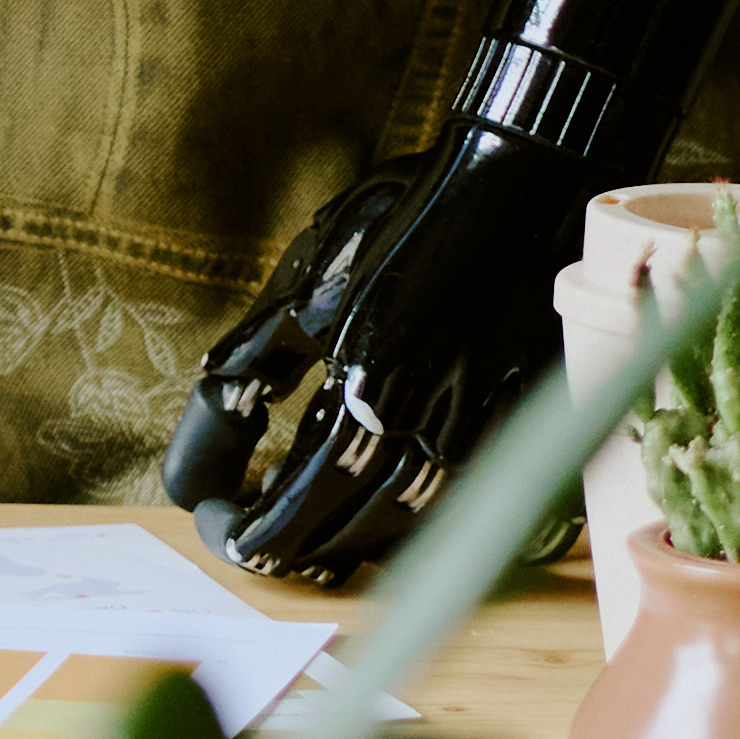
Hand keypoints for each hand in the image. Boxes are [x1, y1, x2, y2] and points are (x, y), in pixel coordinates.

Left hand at [165, 116, 604, 586]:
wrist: (518, 190)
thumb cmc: (407, 220)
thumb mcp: (317, 272)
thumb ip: (264, 344)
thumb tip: (221, 390)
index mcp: (366, 385)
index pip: (302, 492)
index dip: (259, 527)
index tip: (222, 532)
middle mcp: (426, 421)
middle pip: (353, 520)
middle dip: (297, 543)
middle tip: (257, 548)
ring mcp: (478, 428)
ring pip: (409, 520)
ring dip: (351, 542)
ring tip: (307, 542)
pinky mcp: (515, 422)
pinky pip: (458, 497)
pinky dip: (412, 518)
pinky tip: (380, 511)